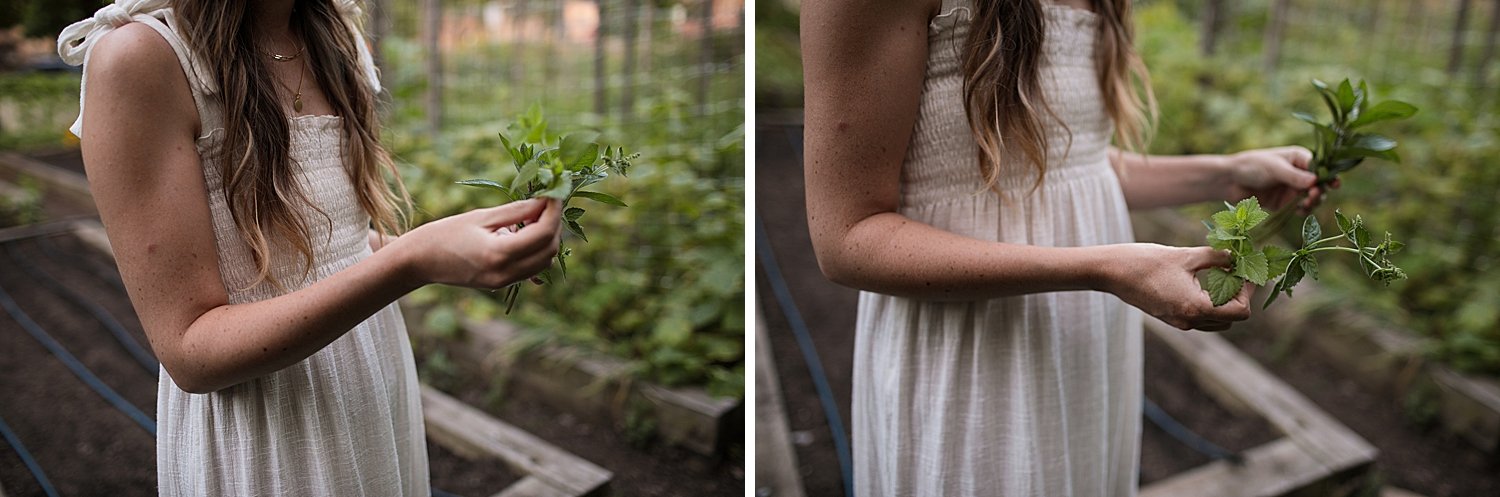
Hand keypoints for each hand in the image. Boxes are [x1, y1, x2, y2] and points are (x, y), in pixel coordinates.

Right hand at [389, 198, 561, 288]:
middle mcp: (506, 273)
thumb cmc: (445, 233)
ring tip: (532, 216)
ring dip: (547, 238)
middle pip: (549, 250)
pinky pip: (531, 269)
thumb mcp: (482, 216)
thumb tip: (545, 200)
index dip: (554, 211)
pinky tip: (524, 233)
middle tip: (545, 202)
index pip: (543, 233)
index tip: (555, 192)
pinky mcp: (502, 284)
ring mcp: (505, 282)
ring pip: (544, 262)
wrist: (420, 261)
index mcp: (499, 254)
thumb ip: (517, 210)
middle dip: (554, 224)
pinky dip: (537, 251)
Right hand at [1101, 243, 1253, 331]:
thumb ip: (1216, 257)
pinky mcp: (1170, 318)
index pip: (1240, 312)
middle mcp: (1189, 321)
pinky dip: (1208, 303)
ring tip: (1221, 275)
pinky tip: (1203, 281)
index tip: (1245, 271)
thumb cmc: (1146, 262)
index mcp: (1196, 308)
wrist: (1112, 272)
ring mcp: (1179, 323)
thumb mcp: (1186, 255)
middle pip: (1230, 319)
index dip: (1248, 291)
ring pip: (1216, 321)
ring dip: (1224, 302)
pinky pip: (1199, 317)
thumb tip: (1236, 257)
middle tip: (1236, 271)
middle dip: (1238, 296)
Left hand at [1226, 146, 1335, 214]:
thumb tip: (1316, 181)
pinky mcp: (1285, 202)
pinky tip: (1300, 210)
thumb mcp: (1274, 168)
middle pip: (1320, 184)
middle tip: (1314, 195)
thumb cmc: (1251, 166)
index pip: (1321, 167)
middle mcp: (1300, 173)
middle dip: (1320, 191)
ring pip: (1312, 198)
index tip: (1333, 184)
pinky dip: (1303, 210)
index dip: (1328, 176)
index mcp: (1300, 158)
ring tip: (1307, 203)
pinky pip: (1300, 208)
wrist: (1229, 180)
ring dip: (1313, 202)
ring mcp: (1293, 188)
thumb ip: (1294, 176)